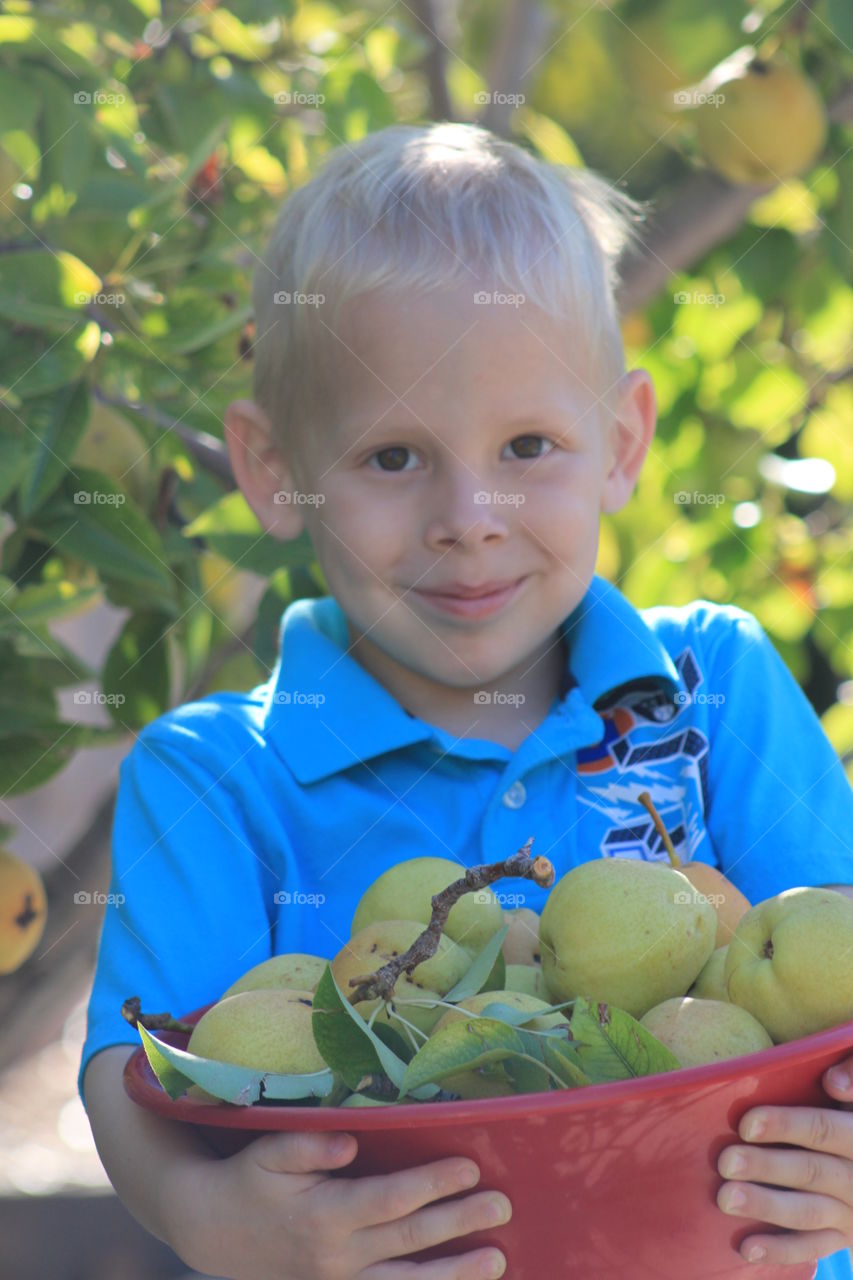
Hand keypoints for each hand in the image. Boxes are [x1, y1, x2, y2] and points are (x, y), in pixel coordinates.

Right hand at [175, 1128, 511, 1279]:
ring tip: (498, 1260)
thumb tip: (351, 1142)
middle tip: (503, 1205)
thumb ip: (308, 1146)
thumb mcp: (269, 1153)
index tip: (469, 1166)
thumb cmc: (249, 1181)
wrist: (214, 1232)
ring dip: (455, 1272)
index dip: (431, 1184)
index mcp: (325, 1214)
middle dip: (460, 1222)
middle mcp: (339, 1255)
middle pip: (410, 1239)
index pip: (390, 1198)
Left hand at [716, 1058, 852, 1265]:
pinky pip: (813, 1247)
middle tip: (725, 1162)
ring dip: (767, 1206)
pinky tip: (747, 1246)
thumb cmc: (845, 1114)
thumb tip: (834, 1080)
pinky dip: (781, 1249)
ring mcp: (852, 1211)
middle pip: (812, 1171)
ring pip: (810, 1212)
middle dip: (766, 1167)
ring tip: (726, 1198)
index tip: (745, 1125)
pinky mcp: (843, 1237)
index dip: (786, 1126)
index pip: (824, 1129)